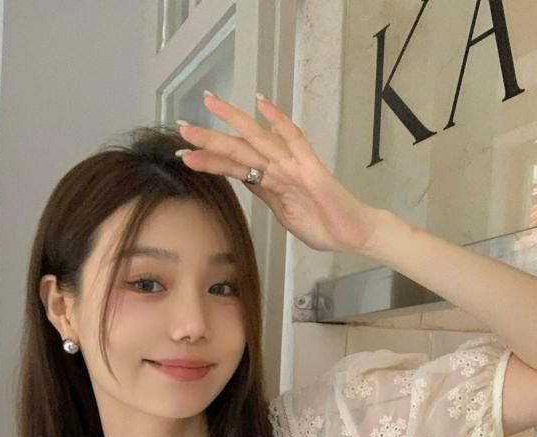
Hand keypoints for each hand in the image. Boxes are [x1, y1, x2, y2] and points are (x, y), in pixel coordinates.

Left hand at [175, 92, 376, 254]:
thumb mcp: (285, 213)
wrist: (353, 233)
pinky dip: (278, 121)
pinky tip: (261, 103)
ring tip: (202, 120)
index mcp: (272, 180)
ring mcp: (294, 166)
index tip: (185, 150)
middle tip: (182, 127)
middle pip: (240, 148)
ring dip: (229, 131)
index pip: (235, 164)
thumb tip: (247, 181)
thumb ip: (267, 194)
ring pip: (256, 143)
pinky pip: (293, 140)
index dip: (210, 156)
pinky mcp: (310, 170)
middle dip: (210, 137)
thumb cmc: (324, 225)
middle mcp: (280, 167)